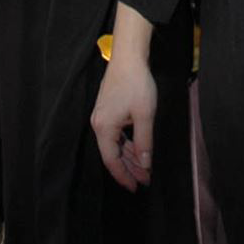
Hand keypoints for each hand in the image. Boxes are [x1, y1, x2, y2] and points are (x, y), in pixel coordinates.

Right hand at [91, 52, 156, 191]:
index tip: (136, 187)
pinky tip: (137, 148)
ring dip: (129, 155)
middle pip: (112, 154)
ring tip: (144, 168)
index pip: (111, 161)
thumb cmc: (136, 84)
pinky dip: (126, 142)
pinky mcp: (107, 108)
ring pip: (115, 143)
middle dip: (129, 168)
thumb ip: (144, 142)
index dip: (124, 176)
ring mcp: (102, 116)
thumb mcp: (144, 115)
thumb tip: (144, 165)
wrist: (128, 56)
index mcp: (104, 128)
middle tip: (145, 180)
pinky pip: (116, 133)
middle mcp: (99, 124)